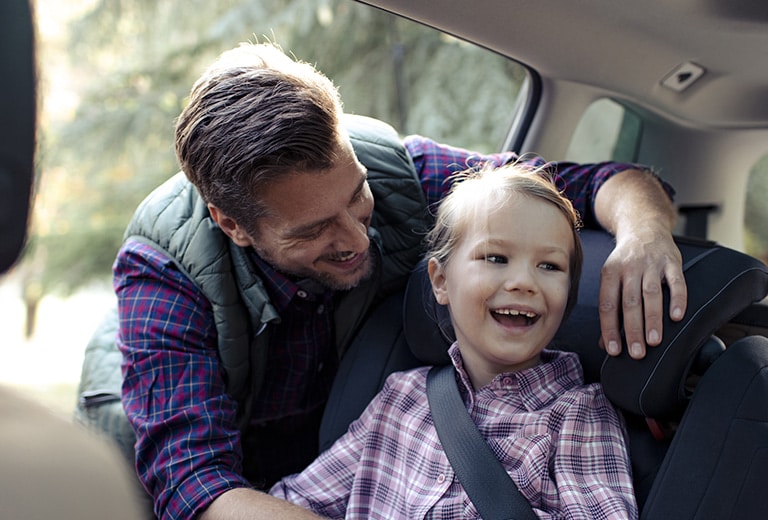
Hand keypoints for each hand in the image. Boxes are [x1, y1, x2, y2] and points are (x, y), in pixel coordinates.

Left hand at [598, 226, 686, 358]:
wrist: (644, 229)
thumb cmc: (625, 261)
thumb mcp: (612, 279)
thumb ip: (610, 310)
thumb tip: (606, 343)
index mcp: (610, 273)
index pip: (608, 305)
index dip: (609, 328)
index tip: (614, 350)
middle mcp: (629, 267)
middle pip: (629, 302)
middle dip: (633, 330)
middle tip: (637, 352)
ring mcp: (651, 264)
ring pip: (651, 294)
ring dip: (653, 319)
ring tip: (654, 341)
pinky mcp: (672, 261)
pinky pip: (676, 282)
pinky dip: (677, 299)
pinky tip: (677, 317)